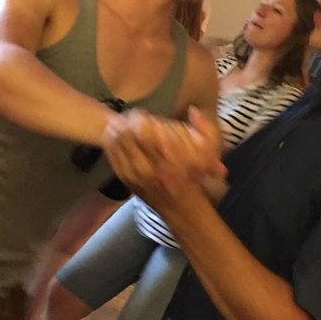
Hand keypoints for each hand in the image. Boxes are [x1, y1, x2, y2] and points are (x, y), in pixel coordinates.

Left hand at [104, 110, 224, 209]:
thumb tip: (192, 111)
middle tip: (129, 117)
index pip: (144, 130)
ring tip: (119, 124)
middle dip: (126, 122)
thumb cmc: (194, 178)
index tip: (143, 115)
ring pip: (117, 144)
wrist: (181, 208)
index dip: (140, 119)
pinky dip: (111, 144)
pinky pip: (112, 157)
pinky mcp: (126, 180)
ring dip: (117, 131)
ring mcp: (134, 174)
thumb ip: (205, 129)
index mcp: (168, 157)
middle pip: (127, 134)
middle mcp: (148, 166)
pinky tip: (113, 137)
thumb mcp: (208, 154)